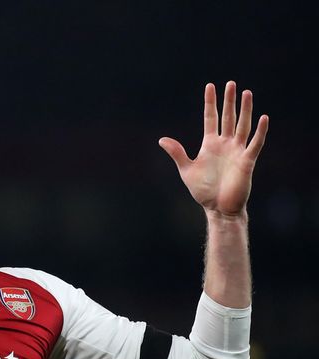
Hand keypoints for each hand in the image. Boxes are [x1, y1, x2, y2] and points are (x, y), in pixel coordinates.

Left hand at [159, 81, 268, 216]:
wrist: (218, 208)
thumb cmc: (203, 191)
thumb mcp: (187, 170)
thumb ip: (177, 153)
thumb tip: (162, 139)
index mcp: (210, 144)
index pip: (210, 118)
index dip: (210, 103)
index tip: (209, 86)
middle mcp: (225, 144)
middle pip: (228, 117)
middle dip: (229, 101)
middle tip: (230, 83)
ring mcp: (237, 151)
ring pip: (243, 125)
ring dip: (245, 110)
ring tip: (246, 93)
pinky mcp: (247, 161)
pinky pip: (255, 143)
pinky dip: (260, 131)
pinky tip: (263, 118)